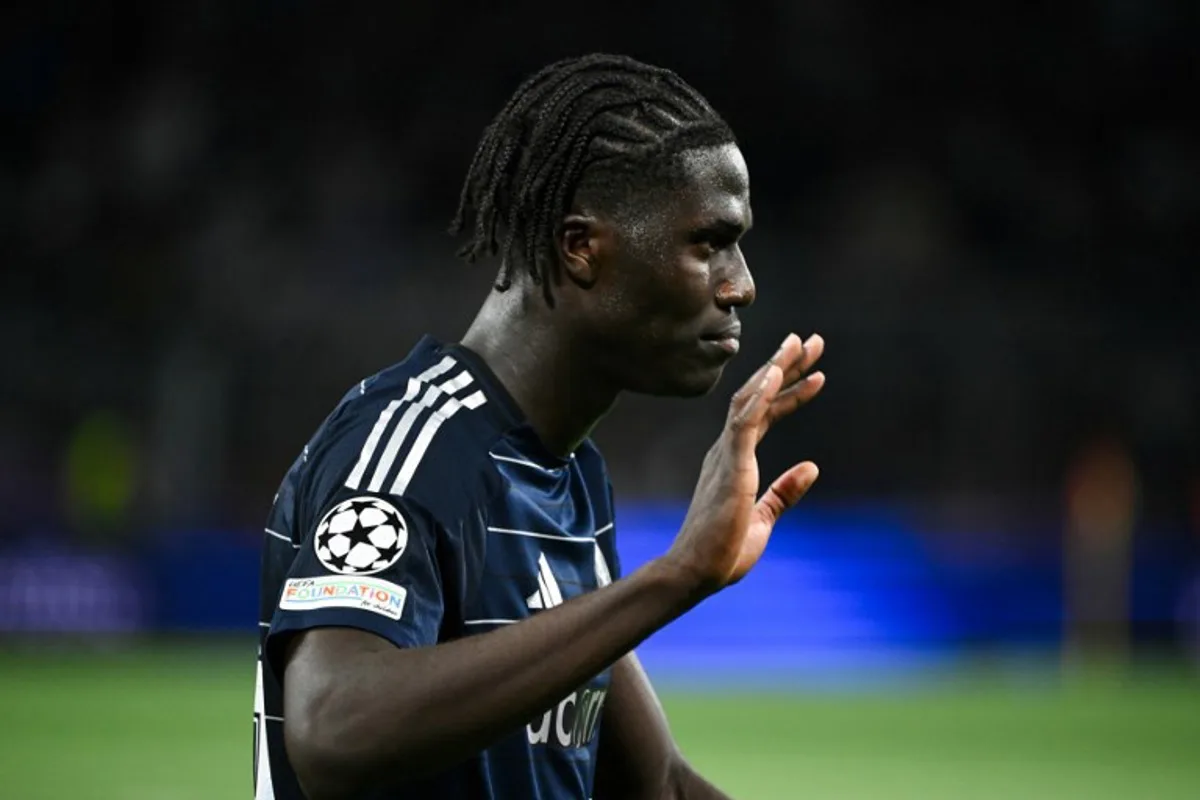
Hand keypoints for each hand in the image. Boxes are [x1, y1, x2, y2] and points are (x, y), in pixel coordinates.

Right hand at [665, 333, 824, 593]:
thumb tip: (812, 467)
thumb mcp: (763, 518)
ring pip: (752, 399)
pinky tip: (776, 373)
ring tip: (803, 344)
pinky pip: (744, 421)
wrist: (696, 573)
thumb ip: (784, 492)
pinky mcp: (729, 465)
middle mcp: (727, 449)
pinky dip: (761, 395)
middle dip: (786, 366)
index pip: (765, 415)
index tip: (815, 371)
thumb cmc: (722, 551)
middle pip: (758, 396)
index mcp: (734, 460)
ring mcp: (726, 454)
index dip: (790, 391)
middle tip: (812, 340)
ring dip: (778, 370)